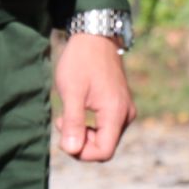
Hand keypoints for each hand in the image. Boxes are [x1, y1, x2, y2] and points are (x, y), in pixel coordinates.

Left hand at [54, 33, 133, 162]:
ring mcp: (125, 108)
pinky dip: (91, 125)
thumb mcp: (72, 91)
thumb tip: (72, 150)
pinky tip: (77, 110)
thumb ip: (73, 122)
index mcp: (116, 112)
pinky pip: (107, 126)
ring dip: (85, 134)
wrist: (96, 34)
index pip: (104, 152)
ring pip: (106, 137)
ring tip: (67, 116)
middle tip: (62, 122)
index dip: (82, 153)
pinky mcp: (120, 103)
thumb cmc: (82, 60)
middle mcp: (126, 114)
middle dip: (81, 142)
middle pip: (105, 146)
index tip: (64, 136)